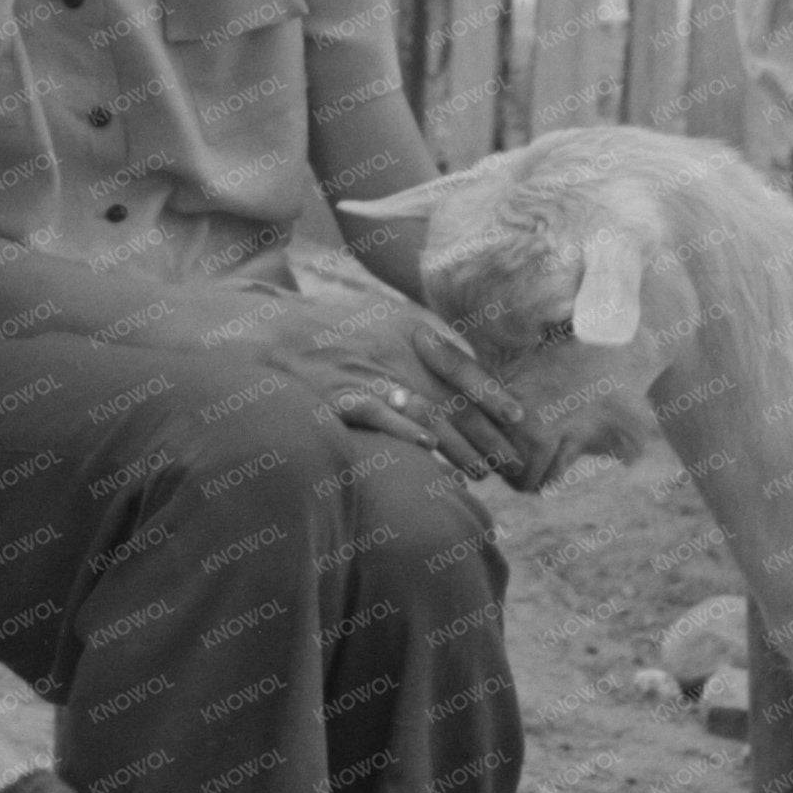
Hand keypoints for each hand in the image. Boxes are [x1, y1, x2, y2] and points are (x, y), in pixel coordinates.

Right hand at [243, 290, 540, 487]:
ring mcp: (368, 375)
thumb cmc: (335, 329)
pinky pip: (378, 415)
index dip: (492, 393)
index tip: (519, 417)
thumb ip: (423, 345)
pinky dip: (404, 430)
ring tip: (482, 471)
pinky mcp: (340, 397)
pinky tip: (428, 449)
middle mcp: (393, 352)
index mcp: (409, 332)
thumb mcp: (385, 320)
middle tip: (512, 462)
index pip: (461, 365)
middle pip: (451, 398)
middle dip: (485, 433)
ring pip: (423, 411)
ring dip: (456, 445)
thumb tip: (465, 371)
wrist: (273, 333)